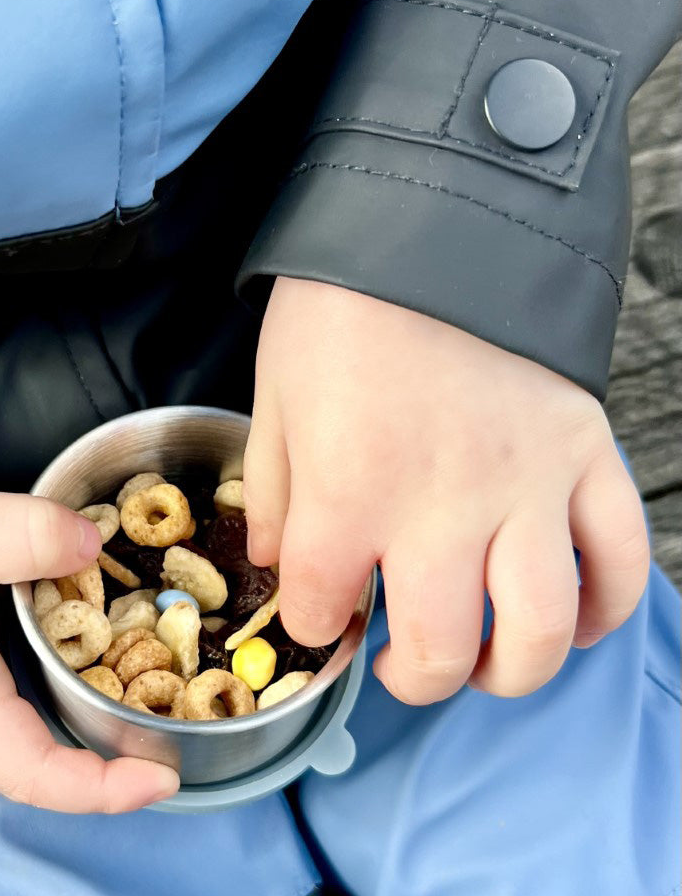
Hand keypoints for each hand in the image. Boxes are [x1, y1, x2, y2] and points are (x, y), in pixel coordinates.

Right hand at [0, 440, 178, 810]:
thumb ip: (16, 536)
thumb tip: (95, 548)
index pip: (26, 770)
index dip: (97, 788)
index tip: (163, 776)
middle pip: (31, 763)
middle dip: (104, 769)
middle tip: (174, 739)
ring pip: (25, 723)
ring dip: (87, 724)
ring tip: (152, 698)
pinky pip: (15, 679)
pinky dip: (63, 670)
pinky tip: (96, 635)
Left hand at [244, 277, 649, 703]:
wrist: (433, 219)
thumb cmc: (342, 306)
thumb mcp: (275, 395)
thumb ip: (275, 492)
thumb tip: (278, 561)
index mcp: (350, 492)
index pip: (324, 607)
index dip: (314, 623)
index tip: (320, 611)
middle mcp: (441, 509)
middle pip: (439, 647)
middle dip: (412, 677)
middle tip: (402, 663)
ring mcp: (525, 487)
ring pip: (541, 627)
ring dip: (514, 669)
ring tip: (489, 665)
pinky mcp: (585, 457)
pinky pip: (621, 556)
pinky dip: (610, 606)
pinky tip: (579, 621)